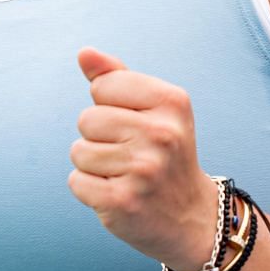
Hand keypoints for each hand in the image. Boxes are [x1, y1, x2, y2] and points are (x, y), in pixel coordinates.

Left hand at [68, 46, 220, 270]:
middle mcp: (162, 134)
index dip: (110, 106)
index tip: (136, 125)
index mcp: (172, 102)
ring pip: (78, 151)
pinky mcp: (123, 201)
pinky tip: (119, 194)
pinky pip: (76, 181)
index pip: (102, 86)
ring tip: (126, 175)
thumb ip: (117, 77)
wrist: (192, 217)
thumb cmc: (165, 154)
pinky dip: (90, 190)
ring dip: (94, 165)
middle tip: (132, 155)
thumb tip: (84, 53)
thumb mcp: (154, 109)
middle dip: (100, 138)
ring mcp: (143, 169)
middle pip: (87, 119)